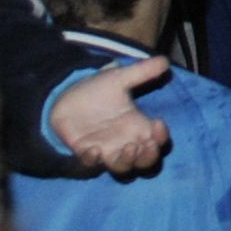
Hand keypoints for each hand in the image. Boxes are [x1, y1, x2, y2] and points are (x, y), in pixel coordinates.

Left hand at [52, 53, 173, 174]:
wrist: (66, 96)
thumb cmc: (98, 90)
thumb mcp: (119, 78)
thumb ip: (141, 71)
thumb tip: (164, 61)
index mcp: (138, 126)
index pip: (157, 140)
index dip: (161, 137)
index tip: (159, 123)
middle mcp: (125, 142)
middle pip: (145, 162)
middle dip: (149, 157)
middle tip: (147, 145)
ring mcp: (106, 150)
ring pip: (122, 169)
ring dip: (127, 162)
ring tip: (128, 148)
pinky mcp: (84, 152)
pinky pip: (90, 164)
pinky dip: (93, 160)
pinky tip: (94, 150)